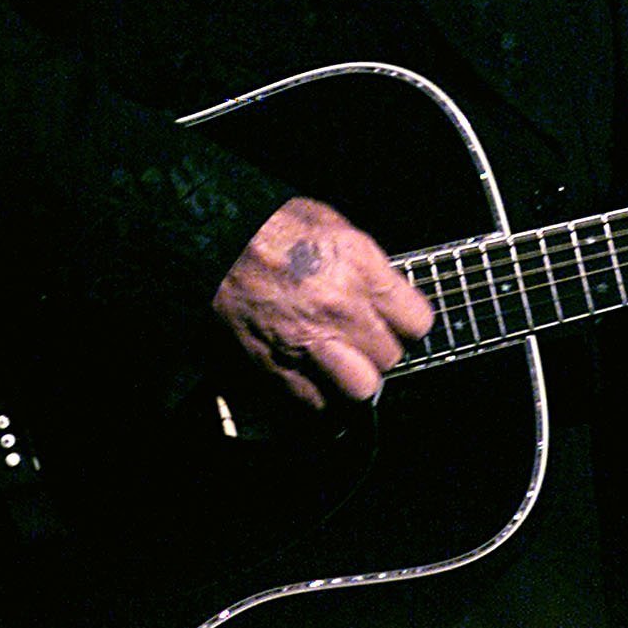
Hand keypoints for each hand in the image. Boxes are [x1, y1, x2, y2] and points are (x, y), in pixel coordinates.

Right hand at [212, 196, 433, 408]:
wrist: (210, 243)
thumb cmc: (266, 226)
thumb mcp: (330, 224)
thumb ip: (366, 264)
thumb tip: (385, 291)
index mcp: (359, 266)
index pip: (417, 322)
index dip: (406, 325)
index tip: (395, 322)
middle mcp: (340, 308)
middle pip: (390, 358)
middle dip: (378, 351)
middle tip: (360, 338)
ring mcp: (308, 342)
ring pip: (361, 389)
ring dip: (353, 380)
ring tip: (339, 363)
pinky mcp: (278, 368)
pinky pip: (317, 403)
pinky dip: (317, 396)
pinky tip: (310, 374)